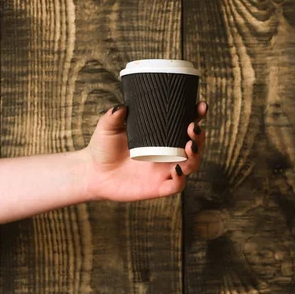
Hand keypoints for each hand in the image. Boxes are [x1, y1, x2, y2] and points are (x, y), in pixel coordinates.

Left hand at [82, 101, 207, 201]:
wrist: (93, 173)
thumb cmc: (104, 148)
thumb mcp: (108, 128)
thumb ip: (113, 116)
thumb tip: (121, 106)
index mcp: (162, 137)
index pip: (185, 125)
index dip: (197, 116)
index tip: (200, 105)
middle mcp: (168, 154)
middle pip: (195, 145)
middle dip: (200, 136)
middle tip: (193, 127)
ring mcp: (165, 171)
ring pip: (191, 165)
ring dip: (195, 156)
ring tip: (189, 145)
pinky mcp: (158, 187)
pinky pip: (176, 186)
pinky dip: (180, 179)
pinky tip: (176, 170)